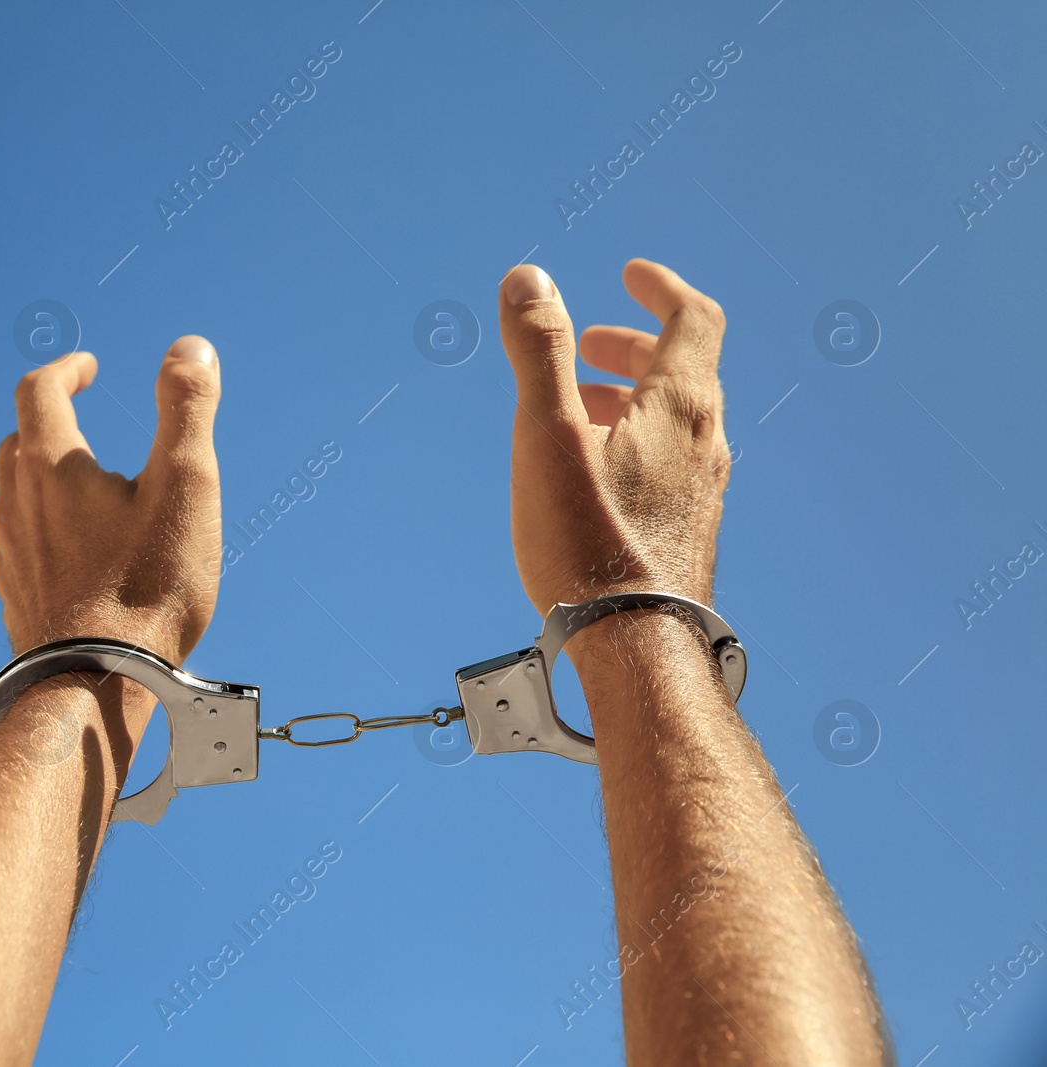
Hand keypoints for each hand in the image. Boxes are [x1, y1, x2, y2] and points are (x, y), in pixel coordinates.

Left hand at [0, 339, 222, 664]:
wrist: (97, 686)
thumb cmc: (148, 586)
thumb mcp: (185, 486)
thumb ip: (187, 409)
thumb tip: (191, 347)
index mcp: (50, 466)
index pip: (40, 390)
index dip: (66, 370)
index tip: (90, 368)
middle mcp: (16, 503)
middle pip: (19, 441)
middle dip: (50, 420)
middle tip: (82, 418)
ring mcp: (9, 554)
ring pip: (14, 494)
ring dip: (44, 476)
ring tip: (86, 488)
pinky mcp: (14, 597)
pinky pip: (19, 543)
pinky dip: (43, 526)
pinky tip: (75, 551)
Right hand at [498, 259, 730, 614]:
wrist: (633, 646)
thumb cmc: (588, 542)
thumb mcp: (547, 434)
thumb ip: (539, 352)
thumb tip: (529, 279)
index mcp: (680, 406)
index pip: (693, 319)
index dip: (661, 289)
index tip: (630, 277)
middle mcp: (704, 442)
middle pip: (684, 369)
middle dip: (632, 346)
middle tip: (585, 347)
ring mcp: (701, 490)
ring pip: (674, 420)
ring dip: (627, 397)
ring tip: (573, 409)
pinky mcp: (686, 530)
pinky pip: (669, 463)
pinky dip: (633, 440)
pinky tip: (590, 474)